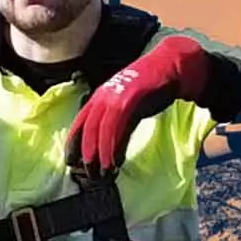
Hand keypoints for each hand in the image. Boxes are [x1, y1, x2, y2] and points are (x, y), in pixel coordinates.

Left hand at [66, 32, 240, 178]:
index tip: (71, 163)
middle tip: (86, 175)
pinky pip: (116, 126)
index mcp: (99, 97)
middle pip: (86, 129)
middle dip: (85, 154)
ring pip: (100, 129)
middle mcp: (103, 96)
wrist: (170, 65)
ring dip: (99, 154)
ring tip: (102, 173)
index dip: (72, 144)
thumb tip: (110, 153)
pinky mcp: (130, 99)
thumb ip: (117, 125)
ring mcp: (116, 96)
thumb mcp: (128, 106)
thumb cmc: (150, 88)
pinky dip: (113, 146)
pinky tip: (114, 161)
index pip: (79, 123)